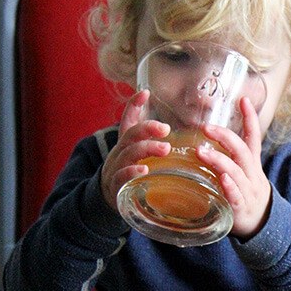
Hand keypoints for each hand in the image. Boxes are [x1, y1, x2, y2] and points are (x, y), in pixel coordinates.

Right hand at [100, 90, 170, 211]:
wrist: (109, 197)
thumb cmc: (131, 171)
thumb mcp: (141, 155)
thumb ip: (154, 141)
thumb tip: (181, 128)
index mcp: (127, 143)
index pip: (128, 119)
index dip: (134, 105)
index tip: (145, 93)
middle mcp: (120, 152)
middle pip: (131, 134)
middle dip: (148, 129)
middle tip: (166, 129)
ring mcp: (117, 167)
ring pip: (129, 153)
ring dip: (146, 148)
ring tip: (164, 149)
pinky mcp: (117, 186)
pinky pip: (122, 176)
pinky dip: (132, 172)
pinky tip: (144, 170)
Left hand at [196, 97, 271, 238]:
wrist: (262, 224)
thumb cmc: (245, 193)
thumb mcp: (243, 173)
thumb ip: (228, 157)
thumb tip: (203, 138)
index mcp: (252, 164)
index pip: (253, 138)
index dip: (250, 119)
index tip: (244, 100)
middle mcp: (252, 174)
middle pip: (243, 151)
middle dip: (225, 137)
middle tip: (206, 128)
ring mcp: (248, 191)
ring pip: (236, 172)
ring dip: (219, 160)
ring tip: (201, 152)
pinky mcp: (241, 208)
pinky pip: (236, 196)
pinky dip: (230, 187)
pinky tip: (222, 179)